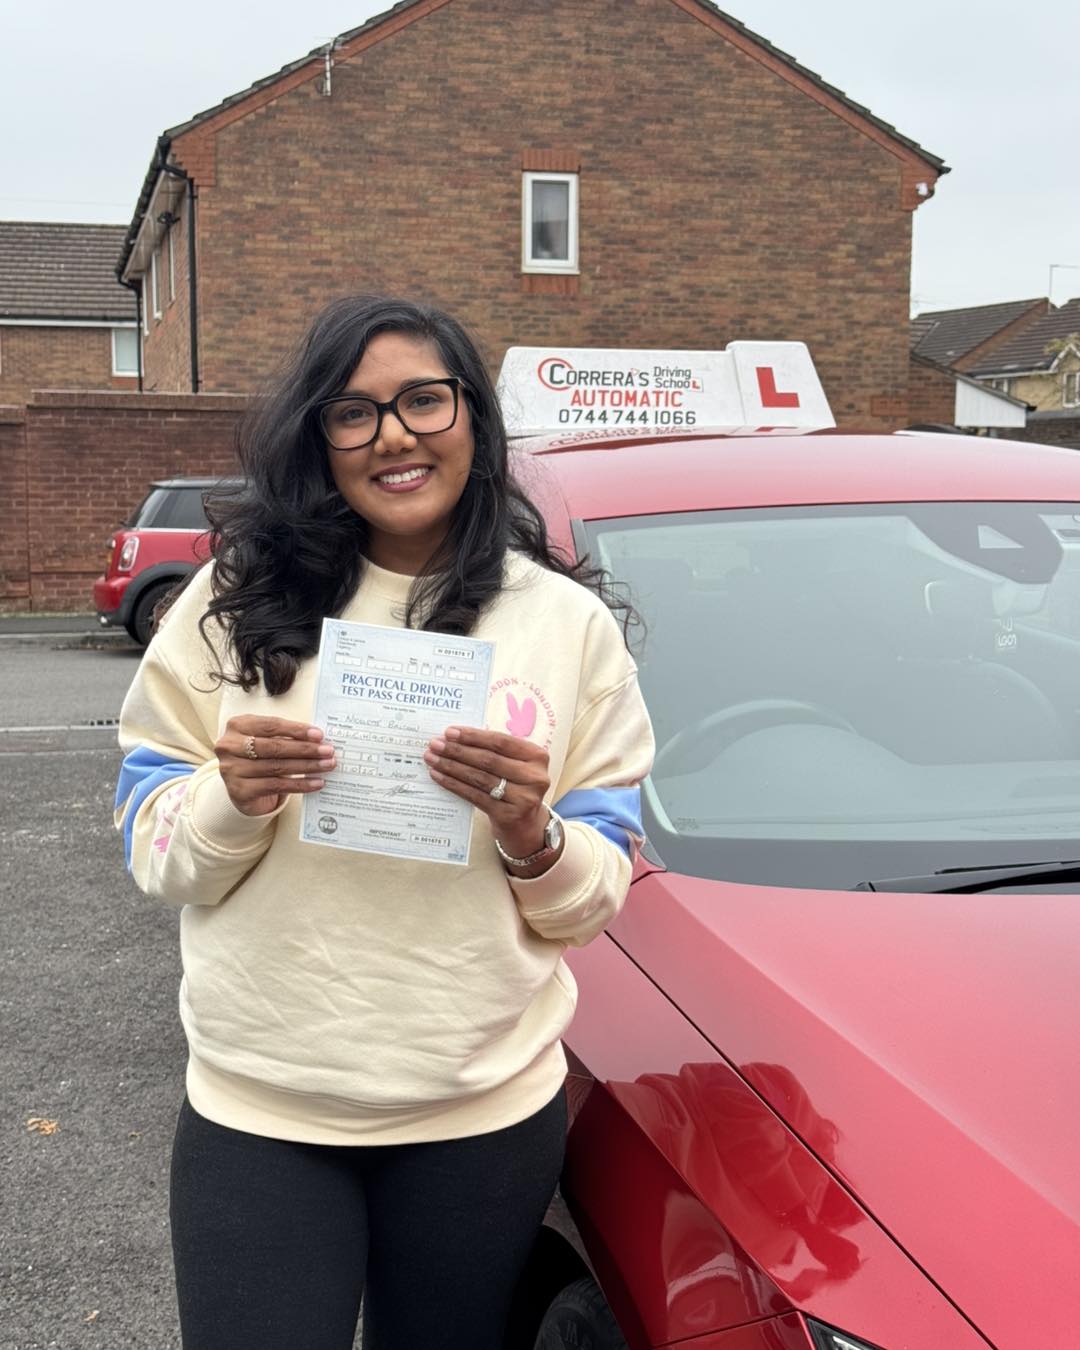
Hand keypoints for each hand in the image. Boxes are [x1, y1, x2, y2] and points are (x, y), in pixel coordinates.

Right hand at [216, 716, 335, 816]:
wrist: (243, 788)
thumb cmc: (259, 758)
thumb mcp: (267, 740)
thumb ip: (286, 736)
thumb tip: (318, 739)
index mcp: (237, 726)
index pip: (271, 725)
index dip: (296, 730)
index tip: (319, 735)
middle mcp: (229, 746)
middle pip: (274, 747)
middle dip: (305, 749)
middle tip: (328, 751)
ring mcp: (232, 770)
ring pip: (277, 767)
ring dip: (307, 766)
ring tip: (326, 765)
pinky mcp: (239, 791)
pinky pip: (276, 786)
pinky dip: (300, 784)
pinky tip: (316, 782)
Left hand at [424, 727, 556, 867]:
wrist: (526, 825)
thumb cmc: (515, 787)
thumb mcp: (515, 766)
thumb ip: (494, 751)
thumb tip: (455, 737)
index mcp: (537, 757)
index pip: (501, 741)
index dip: (473, 736)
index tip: (450, 732)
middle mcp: (535, 777)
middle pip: (489, 760)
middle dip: (458, 751)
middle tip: (435, 744)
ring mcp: (524, 798)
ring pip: (480, 778)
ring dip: (452, 767)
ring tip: (433, 759)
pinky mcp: (508, 815)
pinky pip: (475, 796)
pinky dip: (454, 785)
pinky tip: (439, 777)